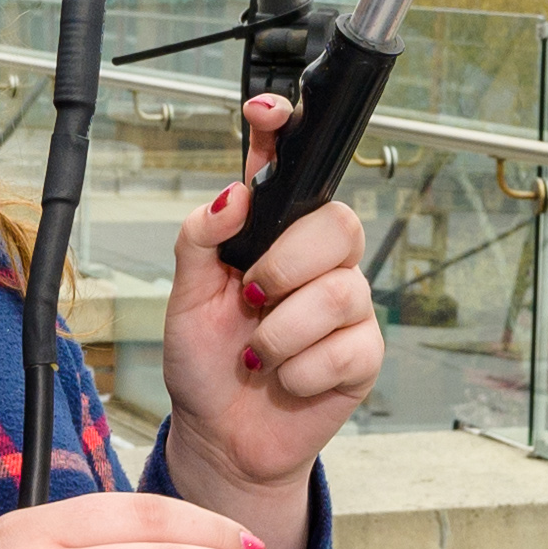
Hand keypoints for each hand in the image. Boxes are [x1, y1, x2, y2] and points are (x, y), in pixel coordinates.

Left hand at [155, 92, 379, 547]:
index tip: (265, 111)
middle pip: (338, 223)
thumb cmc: (206, 362)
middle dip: (286, 265)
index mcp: (274, 233)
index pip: (291, 167)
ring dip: (282, 333)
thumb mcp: (184, 297)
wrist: (222, 436)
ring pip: (341, 291)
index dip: (287, 129)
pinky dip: (300, 371)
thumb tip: (234, 194)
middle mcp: (318, 260)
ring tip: (256, 356)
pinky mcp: (363, 354)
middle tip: (251, 299)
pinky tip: (283, 380)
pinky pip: (347, 347)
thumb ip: (201, 239)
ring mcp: (347, 306)